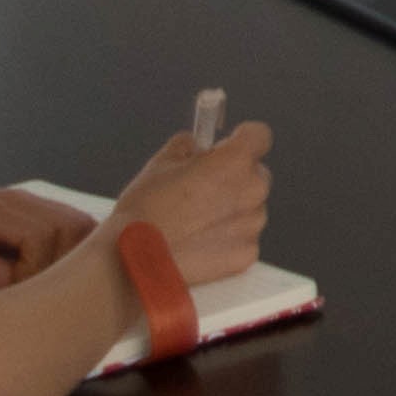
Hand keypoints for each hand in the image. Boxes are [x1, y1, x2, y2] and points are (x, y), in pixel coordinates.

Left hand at [0, 182, 99, 288]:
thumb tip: (7, 279)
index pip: (40, 237)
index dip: (37, 271)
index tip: (17, 294)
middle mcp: (18, 201)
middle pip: (70, 226)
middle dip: (67, 264)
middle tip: (44, 293)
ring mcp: (27, 201)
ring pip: (77, 223)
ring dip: (76, 255)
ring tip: (55, 285)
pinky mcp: (31, 209)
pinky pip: (68, 223)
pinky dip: (73, 247)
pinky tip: (58, 270)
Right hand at [97, 121, 271, 285]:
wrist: (137, 259)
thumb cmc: (146, 211)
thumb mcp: (160, 163)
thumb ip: (187, 146)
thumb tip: (195, 145)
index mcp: (234, 161)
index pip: (258, 135)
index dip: (242, 138)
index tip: (229, 145)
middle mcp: (252, 190)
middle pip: (255, 174)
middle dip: (234, 177)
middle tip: (202, 188)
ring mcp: (252, 225)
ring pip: (250, 208)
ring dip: (232, 209)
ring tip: (195, 220)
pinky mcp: (247, 253)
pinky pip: (244, 238)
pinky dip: (228, 239)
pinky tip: (199, 242)